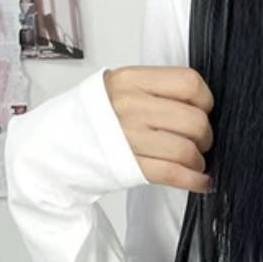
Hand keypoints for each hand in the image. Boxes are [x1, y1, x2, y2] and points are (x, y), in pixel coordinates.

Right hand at [103, 65, 213, 192]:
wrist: (56, 144)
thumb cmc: (94, 116)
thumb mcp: (120, 87)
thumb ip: (156, 90)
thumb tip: (199, 107)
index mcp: (132, 80)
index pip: (189, 83)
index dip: (205, 100)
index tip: (203, 110)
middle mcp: (131, 106)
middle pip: (194, 120)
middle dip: (205, 135)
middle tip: (200, 141)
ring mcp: (129, 138)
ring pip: (186, 150)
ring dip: (198, 160)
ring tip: (193, 161)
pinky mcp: (130, 167)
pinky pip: (174, 174)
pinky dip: (194, 180)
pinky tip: (201, 181)